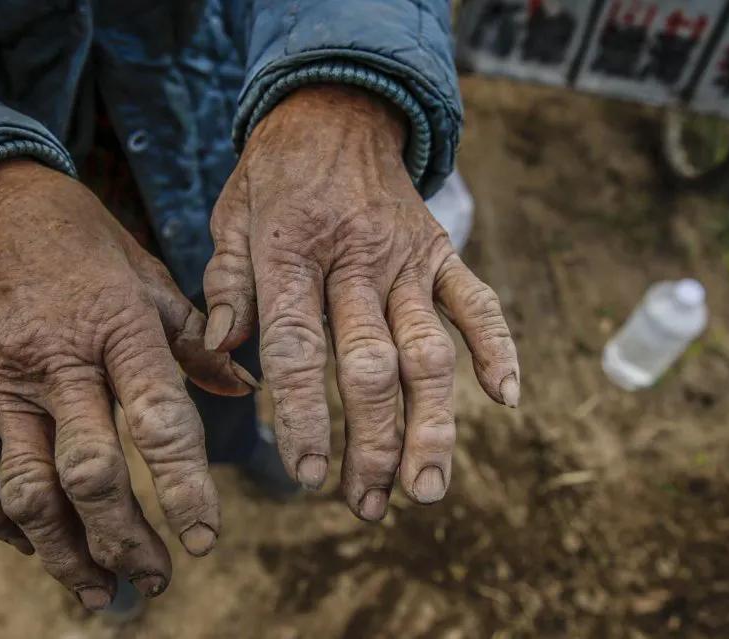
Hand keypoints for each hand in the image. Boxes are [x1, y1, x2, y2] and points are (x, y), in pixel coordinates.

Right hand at [0, 160, 254, 608]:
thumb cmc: (87, 246)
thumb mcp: (151, 279)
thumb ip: (197, 339)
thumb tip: (246, 389)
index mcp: (117, 326)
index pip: (158, 421)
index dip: (185, 489)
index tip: (204, 540)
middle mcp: (55, 361)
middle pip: (88, 473)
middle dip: (125, 540)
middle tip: (155, 578)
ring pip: (24, 490)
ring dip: (64, 553)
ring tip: (100, 591)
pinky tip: (31, 544)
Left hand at [203, 86, 519, 520]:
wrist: (336, 111)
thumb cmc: (274, 176)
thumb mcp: (230, 218)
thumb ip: (226, 285)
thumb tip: (220, 352)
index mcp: (291, 253)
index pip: (297, 349)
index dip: (304, 416)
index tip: (305, 475)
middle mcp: (355, 261)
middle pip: (371, 365)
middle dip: (372, 442)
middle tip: (368, 504)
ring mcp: (407, 259)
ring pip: (428, 351)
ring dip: (433, 425)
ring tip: (427, 488)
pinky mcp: (442, 252)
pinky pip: (478, 303)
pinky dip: (498, 347)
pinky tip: (507, 400)